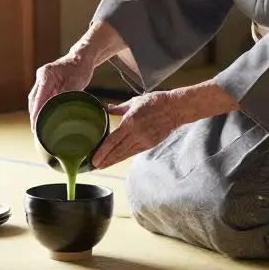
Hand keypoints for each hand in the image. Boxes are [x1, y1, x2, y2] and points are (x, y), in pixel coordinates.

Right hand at [28, 54, 94, 125]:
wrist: (82, 57)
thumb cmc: (80, 68)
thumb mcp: (75, 84)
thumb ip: (66, 97)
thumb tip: (60, 114)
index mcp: (46, 75)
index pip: (38, 98)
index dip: (36, 114)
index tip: (35, 128)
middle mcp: (41, 77)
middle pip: (34, 100)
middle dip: (34, 116)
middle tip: (36, 132)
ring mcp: (42, 80)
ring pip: (36, 100)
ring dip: (37, 113)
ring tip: (39, 129)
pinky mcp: (46, 83)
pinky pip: (41, 98)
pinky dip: (42, 108)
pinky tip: (44, 118)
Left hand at [91, 82, 238, 169]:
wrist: (175, 108)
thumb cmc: (154, 101)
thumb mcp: (134, 101)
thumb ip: (119, 108)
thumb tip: (107, 109)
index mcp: (130, 121)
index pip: (113, 140)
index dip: (102, 152)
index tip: (94, 160)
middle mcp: (136, 133)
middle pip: (117, 151)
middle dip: (105, 161)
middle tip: (93, 167)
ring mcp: (144, 140)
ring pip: (125, 154)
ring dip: (112, 161)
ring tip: (102, 166)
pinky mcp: (150, 144)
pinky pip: (133, 152)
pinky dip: (123, 157)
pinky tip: (116, 160)